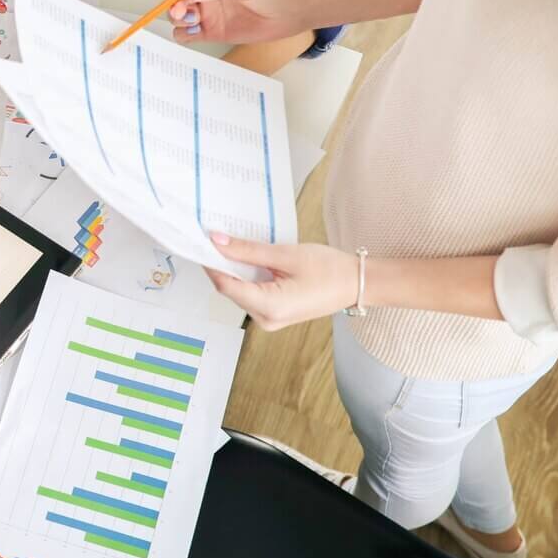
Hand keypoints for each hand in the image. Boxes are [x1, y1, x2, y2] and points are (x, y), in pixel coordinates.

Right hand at [164, 0, 311, 47]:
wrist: (292, 10)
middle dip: (175, 2)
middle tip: (180, 10)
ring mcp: (209, 11)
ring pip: (180, 15)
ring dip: (179, 18)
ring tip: (192, 20)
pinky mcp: (212, 31)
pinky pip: (188, 34)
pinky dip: (184, 34)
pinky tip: (194, 31)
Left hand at [202, 232, 358, 330]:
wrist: (357, 283)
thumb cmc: (329, 270)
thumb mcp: (285, 255)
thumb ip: (248, 250)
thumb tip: (217, 241)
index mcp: (269, 307)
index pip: (225, 284)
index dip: (210, 263)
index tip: (200, 242)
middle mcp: (265, 319)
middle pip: (230, 289)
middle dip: (221, 264)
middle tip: (214, 238)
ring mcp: (269, 319)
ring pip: (239, 291)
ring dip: (234, 269)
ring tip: (231, 244)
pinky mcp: (274, 314)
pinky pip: (251, 294)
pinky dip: (247, 277)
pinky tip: (248, 259)